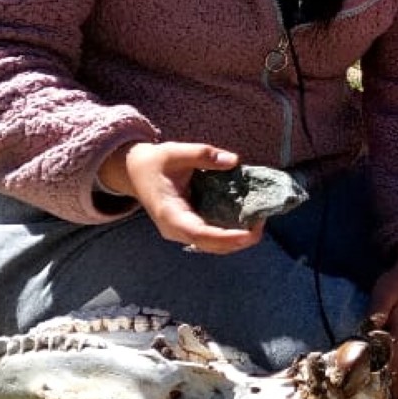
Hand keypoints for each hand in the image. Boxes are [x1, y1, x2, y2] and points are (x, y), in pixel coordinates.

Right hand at [100, 141, 261, 254]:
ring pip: (212, 246)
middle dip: (238, 240)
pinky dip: (230, 234)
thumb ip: (203, 155)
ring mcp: (180, 232)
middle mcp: (174, 229)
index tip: (248, 234)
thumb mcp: (176, 152)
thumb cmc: (155, 162)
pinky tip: (247, 221)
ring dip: (236, 239)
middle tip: (262, 223)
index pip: (198, 233)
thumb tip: (232, 160)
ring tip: (259, 222)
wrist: (135, 172)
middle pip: (209, 245)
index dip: (224, 237)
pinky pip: (211, 239)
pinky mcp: (187, 229)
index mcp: (169, 212)